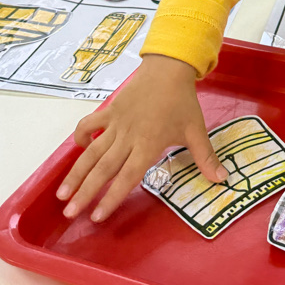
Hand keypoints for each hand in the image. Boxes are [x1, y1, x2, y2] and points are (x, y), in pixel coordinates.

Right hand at [56, 55, 227, 222]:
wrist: (169, 68)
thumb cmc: (183, 101)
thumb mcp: (197, 130)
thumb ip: (206, 158)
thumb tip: (223, 181)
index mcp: (148, 145)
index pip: (127, 177)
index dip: (112, 198)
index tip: (97, 217)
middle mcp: (128, 137)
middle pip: (103, 169)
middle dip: (85, 192)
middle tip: (69, 214)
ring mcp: (116, 123)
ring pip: (91, 151)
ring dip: (76, 172)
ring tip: (61, 194)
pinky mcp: (110, 110)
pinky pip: (90, 124)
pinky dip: (81, 135)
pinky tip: (77, 148)